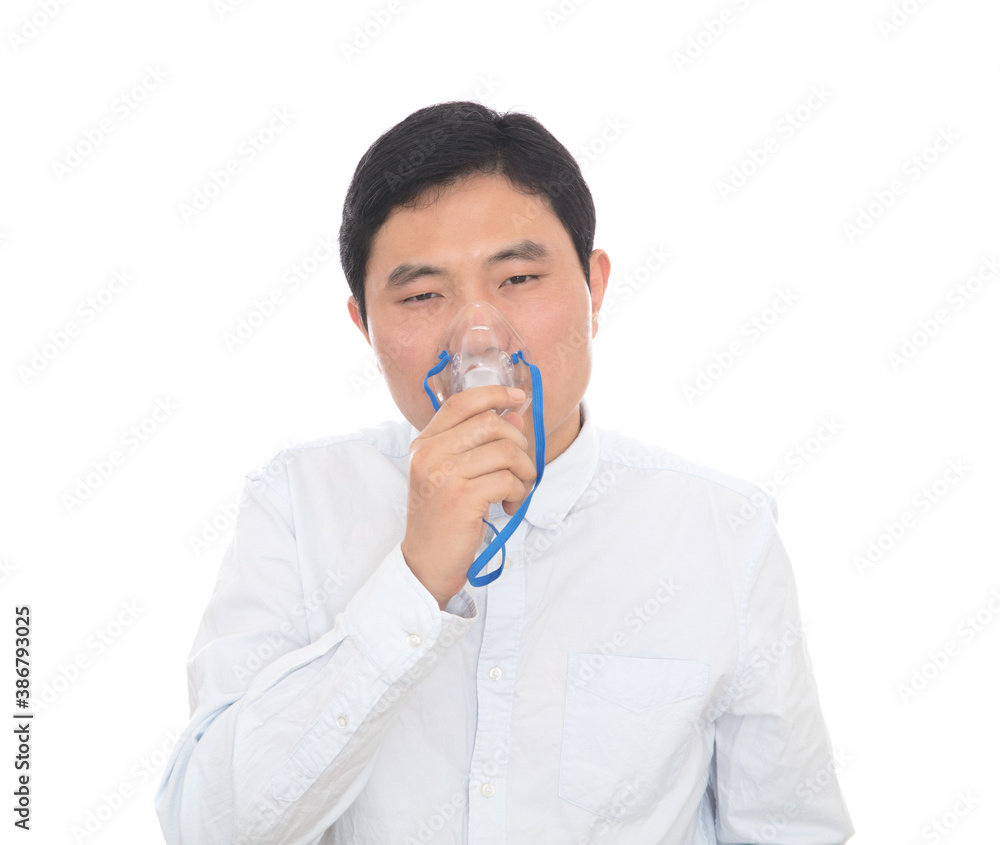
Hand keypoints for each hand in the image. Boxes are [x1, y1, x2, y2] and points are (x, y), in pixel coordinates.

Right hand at [401, 385, 535, 608]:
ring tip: (517, 489)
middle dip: (518, 443)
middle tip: (520, 468)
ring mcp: (444, 475)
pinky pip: (507, 479)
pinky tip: (508, 505)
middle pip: (490, 424)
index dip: (492, 394)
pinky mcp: (461, 498)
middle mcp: (430, 454)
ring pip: (505, 451)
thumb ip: (479, 443)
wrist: (425, 563)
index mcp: (424, 444)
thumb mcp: (453, 475)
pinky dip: (518, 492)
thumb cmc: (442, 519)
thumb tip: (514, 416)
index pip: (460, 403)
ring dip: (523, 471)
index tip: (517, 398)